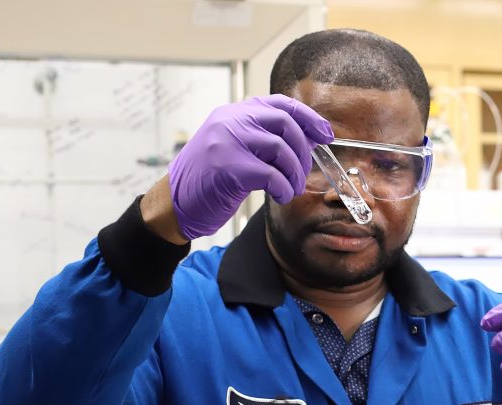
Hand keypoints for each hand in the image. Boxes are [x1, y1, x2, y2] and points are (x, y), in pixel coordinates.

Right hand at [167, 95, 333, 238]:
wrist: (175, 203)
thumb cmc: (210, 180)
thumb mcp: (234, 148)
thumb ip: (263, 138)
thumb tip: (308, 139)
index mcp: (234, 113)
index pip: (281, 104)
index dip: (309, 118)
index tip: (325, 135)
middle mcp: (230, 121)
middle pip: (286, 124)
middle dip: (304, 151)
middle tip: (303, 173)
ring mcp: (227, 141)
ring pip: (280, 148)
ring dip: (294, 173)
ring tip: (292, 188)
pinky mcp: (228, 167)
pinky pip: (271, 174)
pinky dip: (283, 187)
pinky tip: (281, 195)